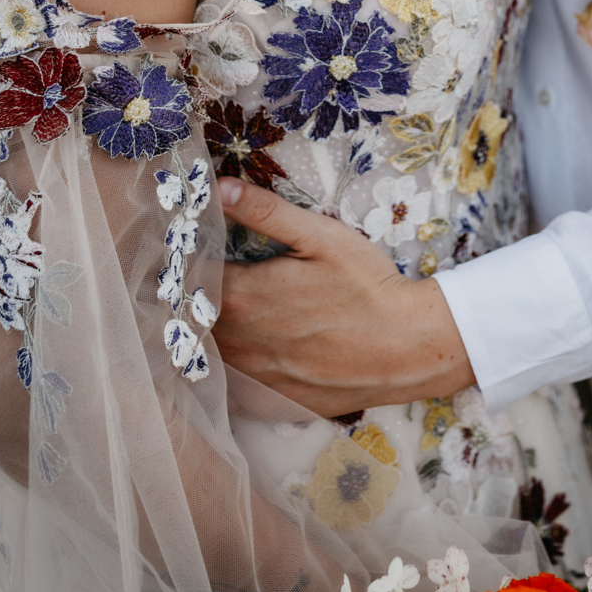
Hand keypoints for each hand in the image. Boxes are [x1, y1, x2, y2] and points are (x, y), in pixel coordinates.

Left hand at [212, 177, 474, 415]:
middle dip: (189, 299)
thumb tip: (217, 189)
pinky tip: (241, 352)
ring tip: (214, 312)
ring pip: (208, 354)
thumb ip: (266, 212)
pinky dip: (226, 368)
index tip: (186, 250)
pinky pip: (231, 386)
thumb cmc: (366, 285)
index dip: (184, 263)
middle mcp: (239, 342)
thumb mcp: (320, 236)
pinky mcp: (272, 402)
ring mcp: (254, 378)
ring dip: (205, 334)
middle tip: (195, 278)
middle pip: (192, 319)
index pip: (190, 278)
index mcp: (244, 296)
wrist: (407, 348)